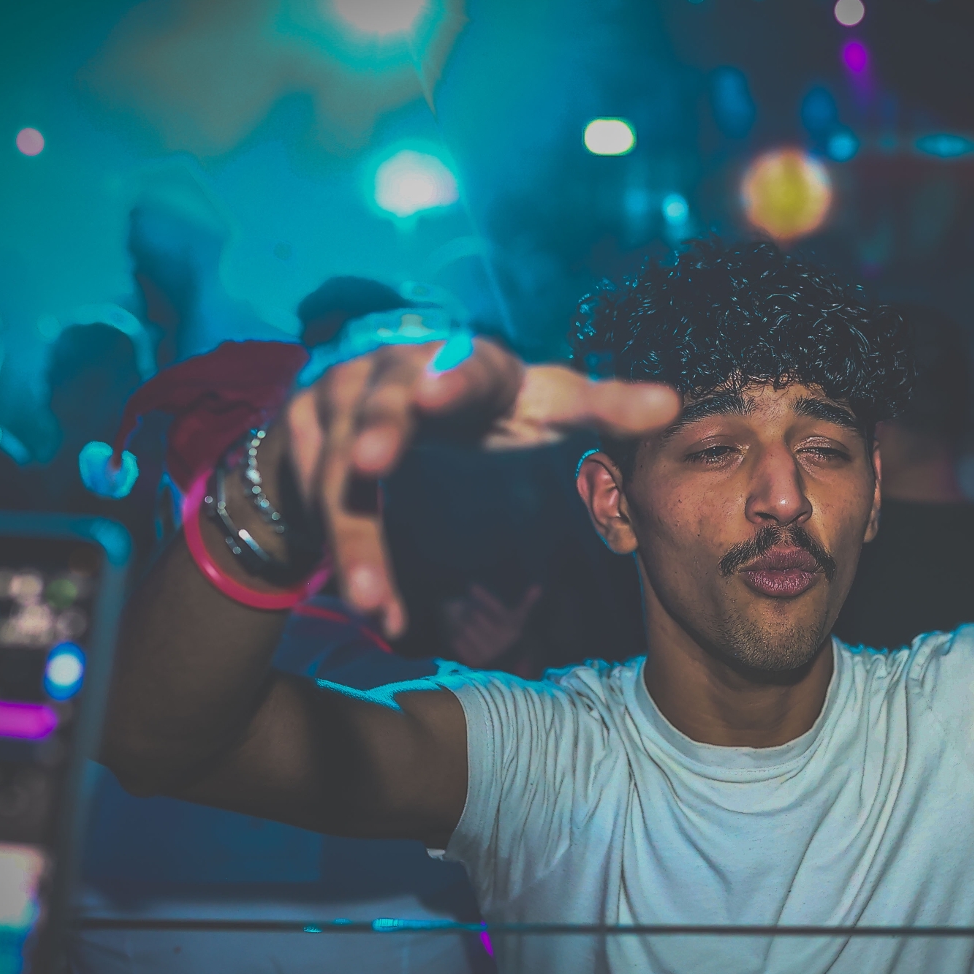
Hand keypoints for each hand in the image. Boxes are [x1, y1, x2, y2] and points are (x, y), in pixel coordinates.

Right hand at [279, 338, 678, 637]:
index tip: (439, 396)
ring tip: (371, 599)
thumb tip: (672, 404)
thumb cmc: (483, 410)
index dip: (454, 377)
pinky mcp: (301, 441)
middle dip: (375, 433)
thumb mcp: (540, 405)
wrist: (378, 416)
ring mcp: (337, 402)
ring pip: (340, 473)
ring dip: (354, 538)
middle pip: (383, 404)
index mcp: (465, 363)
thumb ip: (601, 406)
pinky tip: (377, 610)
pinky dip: (348, 562)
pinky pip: (320, 507)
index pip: (468, 367)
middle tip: (373, 465)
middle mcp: (393, 370)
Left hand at [441, 583, 542, 667]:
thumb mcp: (518, 620)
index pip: (496, 607)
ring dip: (461, 623)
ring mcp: (489, 652)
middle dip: (470, 610)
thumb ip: (527, 604)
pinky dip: (458, 638)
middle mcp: (502, 640)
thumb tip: (538, 587)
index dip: (484, 596)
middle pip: (477, 616)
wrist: (506, 665)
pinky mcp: (477, 662)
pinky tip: (460, 636)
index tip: (472, 587)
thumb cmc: (509, 635)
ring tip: (464, 623)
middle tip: (467, 609)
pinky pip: (460, 642)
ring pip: (466, 628)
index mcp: (512, 627)